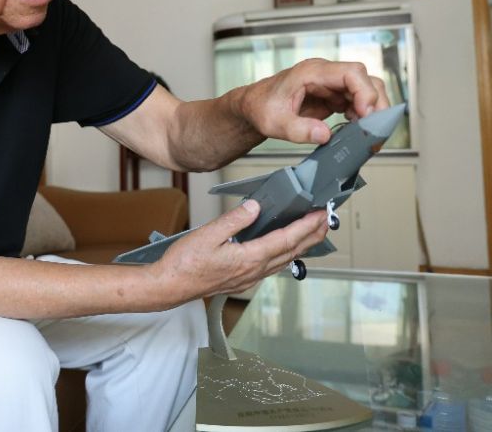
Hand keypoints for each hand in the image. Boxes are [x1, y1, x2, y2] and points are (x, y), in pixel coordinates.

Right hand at [148, 199, 329, 300]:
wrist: (170, 287)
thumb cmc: (184, 264)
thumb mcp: (208, 234)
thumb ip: (235, 220)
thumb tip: (255, 208)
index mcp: (248, 258)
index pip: (286, 240)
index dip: (306, 227)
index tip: (320, 215)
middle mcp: (253, 271)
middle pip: (292, 252)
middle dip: (312, 236)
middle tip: (326, 221)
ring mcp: (248, 278)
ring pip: (284, 261)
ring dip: (301, 246)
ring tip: (311, 233)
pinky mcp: (241, 280)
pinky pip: (271, 267)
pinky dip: (284, 255)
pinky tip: (282, 250)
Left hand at [239, 58, 388, 144]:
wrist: (253, 107)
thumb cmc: (260, 108)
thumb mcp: (273, 123)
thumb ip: (297, 130)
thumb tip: (324, 135)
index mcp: (311, 72)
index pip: (351, 72)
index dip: (364, 92)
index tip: (365, 114)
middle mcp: (325, 74)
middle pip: (365, 80)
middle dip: (375, 104)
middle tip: (372, 129)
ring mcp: (331, 84)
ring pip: (366, 90)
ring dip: (371, 111)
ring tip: (365, 132)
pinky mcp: (333, 96)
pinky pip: (358, 102)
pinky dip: (363, 116)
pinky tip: (356, 130)